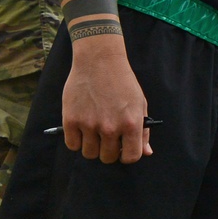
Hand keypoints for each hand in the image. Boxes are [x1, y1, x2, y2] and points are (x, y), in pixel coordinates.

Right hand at [61, 34, 150, 163]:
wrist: (99, 60)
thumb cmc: (122, 82)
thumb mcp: (139, 103)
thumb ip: (143, 131)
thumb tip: (146, 153)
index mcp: (131, 123)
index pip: (131, 157)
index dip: (127, 155)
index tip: (123, 149)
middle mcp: (110, 127)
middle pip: (108, 158)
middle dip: (109, 150)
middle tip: (107, 136)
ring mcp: (89, 125)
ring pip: (89, 153)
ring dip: (91, 146)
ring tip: (93, 130)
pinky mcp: (71, 120)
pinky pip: (72, 145)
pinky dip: (76, 140)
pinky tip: (81, 128)